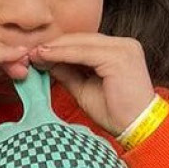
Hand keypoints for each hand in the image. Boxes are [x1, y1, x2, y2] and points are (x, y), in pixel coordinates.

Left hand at [28, 35, 157, 137]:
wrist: (138, 128)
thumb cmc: (116, 114)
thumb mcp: (85, 90)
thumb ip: (68, 74)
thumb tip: (47, 63)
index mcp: (118, 51)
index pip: (84, 43)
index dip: (59, 47)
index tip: (36, 54)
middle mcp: (123, 45)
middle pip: (81, 39)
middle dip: (54, 45)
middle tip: (29, 52)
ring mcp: (123, 48)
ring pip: (81, 42)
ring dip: (55, 48)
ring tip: (33, 54)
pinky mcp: (118, 56)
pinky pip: (84, 52)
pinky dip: (62, 54)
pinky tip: (45, 56)